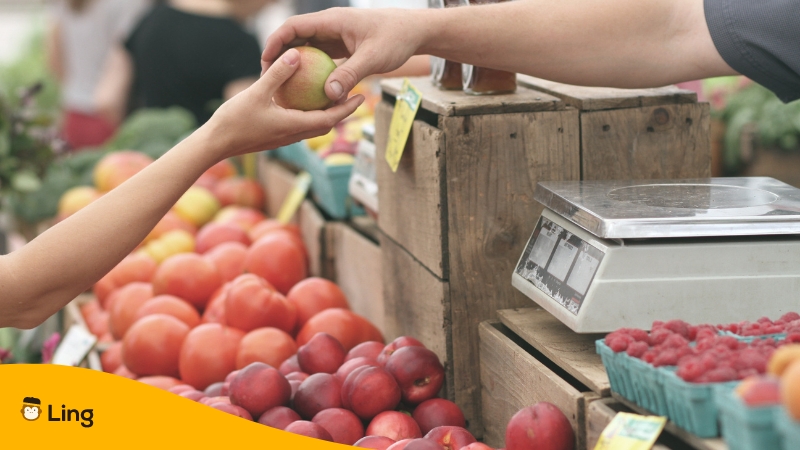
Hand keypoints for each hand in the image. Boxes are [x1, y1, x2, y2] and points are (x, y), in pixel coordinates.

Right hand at [205, 47, 364, 159]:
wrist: (215, 144)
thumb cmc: (234, 120)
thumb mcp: (256, 92)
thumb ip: (277, 74)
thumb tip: (296, 54)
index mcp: (294, 126)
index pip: (330, 119)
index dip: (347, 108)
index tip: (361, 96)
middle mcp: (293, 135)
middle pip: (326, 124)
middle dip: (342, 112)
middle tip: (354, 95)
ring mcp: (284, 138)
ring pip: (313, 126)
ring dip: (326, 114)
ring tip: (332, 97)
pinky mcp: (275, 136)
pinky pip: (299, 125)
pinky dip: (308, 115)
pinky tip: (303, 101)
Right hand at [261, 8, 425, 101]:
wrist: (415, 31)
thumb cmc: (396, 39)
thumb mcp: (373, 58)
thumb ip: (350, 75)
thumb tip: (329, 95)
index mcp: (332, 20)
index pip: (293, 27)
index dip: (275, 42)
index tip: (265, 62)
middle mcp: (330, 26)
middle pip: (295, 37)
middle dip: (279, 56)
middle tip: (268, 79)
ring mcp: (335, 36)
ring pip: (307, 48)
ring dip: (295, 65)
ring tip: (283, 87)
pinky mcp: (342, 46)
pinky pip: (321, 58)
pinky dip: (312, 71)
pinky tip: (307, 91)